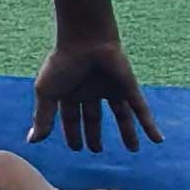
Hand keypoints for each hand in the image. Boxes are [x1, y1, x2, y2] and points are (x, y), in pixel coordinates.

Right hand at [31, 32, 161, 153]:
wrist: (86, 39)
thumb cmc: (62, 64)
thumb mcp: (47, 93)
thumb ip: (43, 117)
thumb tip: (32, 141)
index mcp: (69, 91)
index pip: (71, 117)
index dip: (73, 132)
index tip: (76, 148)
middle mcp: (91, 91)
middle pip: (94, 117)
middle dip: (95, 133)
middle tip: (97, 150)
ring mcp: (111, 89)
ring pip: (121, 115)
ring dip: (127, 132)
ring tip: (134, 149)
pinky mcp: (128, 88)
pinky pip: (141, 110)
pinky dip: (149, 125)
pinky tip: (158, 140)